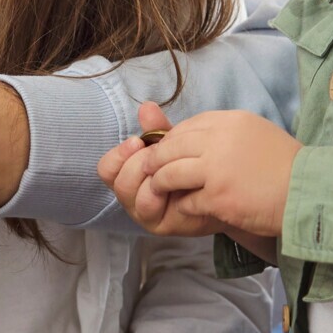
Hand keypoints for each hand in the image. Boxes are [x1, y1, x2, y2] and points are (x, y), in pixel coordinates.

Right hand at [99, 104, 219, 236]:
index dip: (118, 154)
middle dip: (137, 162)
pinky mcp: (158, 225)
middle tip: (159, 154)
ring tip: (169, 166)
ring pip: (127, 192)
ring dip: (146, 174)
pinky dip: (156, 190)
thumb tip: (146, 106)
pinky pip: (146, 205)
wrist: (225, 193)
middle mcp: (132, 199)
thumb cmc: (196, 168)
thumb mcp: (175, 146)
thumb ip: (158, 130)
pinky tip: (176, 181)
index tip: (137, 141)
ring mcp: (144, 215)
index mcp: (130, 178)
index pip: (107, 168)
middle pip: (117, 180)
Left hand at [117, 107, 300, 240]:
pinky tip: (190, 207)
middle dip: (156, 160)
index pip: (186, 127)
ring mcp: (217, 169)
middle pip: (171, 148)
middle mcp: (220, 140)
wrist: (309, 194)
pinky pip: (186, 200)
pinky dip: (184, 205)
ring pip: (169, 173)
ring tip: (160, 190)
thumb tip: (191, 137)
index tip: (167, 153)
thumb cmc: (285, 167)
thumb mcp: (255, 135)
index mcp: (231, 121)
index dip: (171, 141)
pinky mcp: (218, 196)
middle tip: (150, 171)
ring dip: (161, 183)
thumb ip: (223, 133)